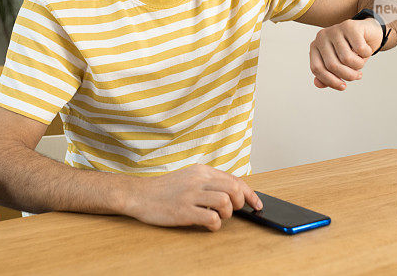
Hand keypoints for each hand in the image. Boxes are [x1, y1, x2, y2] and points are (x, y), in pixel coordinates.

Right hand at [123, 164, 262, 231]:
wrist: (139, 195)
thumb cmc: (165, 189)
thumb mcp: (189, 177)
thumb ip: (209, 182)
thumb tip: (233, 192)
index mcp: (201, 171)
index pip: (235, 180)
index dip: (250, 194)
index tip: (257, 204)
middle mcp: (198, 180)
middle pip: (234, 190)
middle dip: (239, 204)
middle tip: (231, 211)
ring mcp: (191, 195)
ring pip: (226, 203)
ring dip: (226, 215)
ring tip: (216, 217)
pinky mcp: (184, 211)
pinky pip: (212, 219)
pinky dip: (215, 225)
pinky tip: (207, 224)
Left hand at [309, 18, 381, 90]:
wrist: (368, 32)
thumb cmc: (352, 51)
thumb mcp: (339, 64)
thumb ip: (327, 75)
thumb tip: (317, 84)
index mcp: (315, 46)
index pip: (317, 68)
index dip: (330, 81)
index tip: (344, 87)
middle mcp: (321, 36)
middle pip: (332, 65)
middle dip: (348, 75)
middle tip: (358, 76)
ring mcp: (335, 29)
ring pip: (346, 59)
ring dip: (358, 65)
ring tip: (361, 63)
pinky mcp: (350, 26)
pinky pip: (360, 49)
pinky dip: (366, 54)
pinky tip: (366, 50)